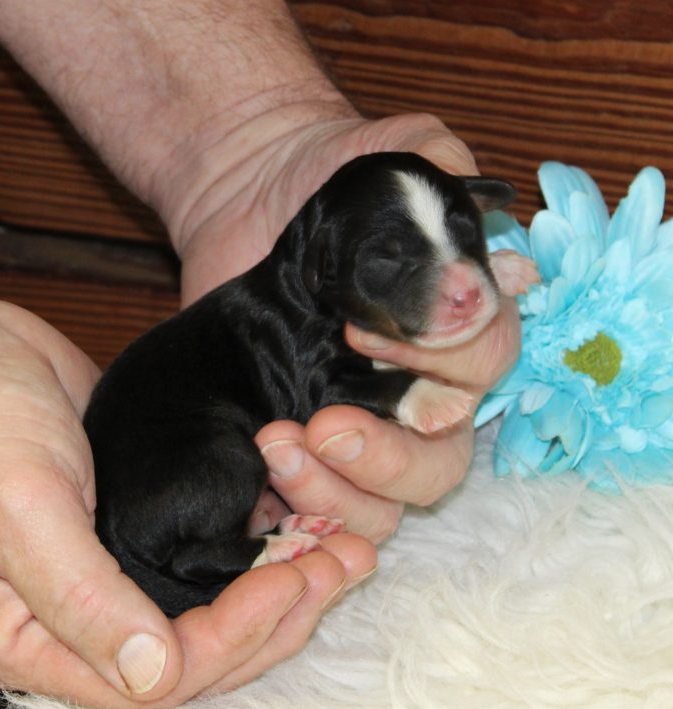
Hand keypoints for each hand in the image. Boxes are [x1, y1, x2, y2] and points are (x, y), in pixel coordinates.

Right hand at [0, 268, 373, 708]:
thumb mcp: (16, 511)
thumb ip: (80, 599)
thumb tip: (153, 676)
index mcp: (37, 639)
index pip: (161, 676)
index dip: (236, 637)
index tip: (291, 579)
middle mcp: (81, 619)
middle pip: (201, 649)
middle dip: (279, 613)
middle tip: (342, 562)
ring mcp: (114, 570)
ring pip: (214, 603)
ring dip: (282, 580)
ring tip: (343, 545)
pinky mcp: (137, 522)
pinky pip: (208, 551)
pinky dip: (257, 543)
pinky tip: (298, 518)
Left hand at [171, 112, 521, 542]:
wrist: (248, 193)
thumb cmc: (328, 178)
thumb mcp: (398, 155)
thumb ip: (454, 175)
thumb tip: (500, 252)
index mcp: (451, 332)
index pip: (485, 370)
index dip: (438, 362)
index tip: (361, 331)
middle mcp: (415, 391)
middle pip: (443, 463)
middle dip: (390, 455)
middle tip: (325, 423)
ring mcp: (359, 429)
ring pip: (390, 506)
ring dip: (340, 490)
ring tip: (278, 445)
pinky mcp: (306, 453)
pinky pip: (326, 513)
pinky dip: (305, 506)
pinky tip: (268, 468)